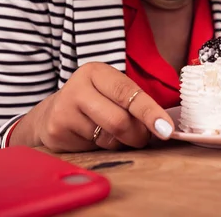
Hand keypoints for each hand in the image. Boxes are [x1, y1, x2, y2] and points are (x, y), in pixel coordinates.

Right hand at [10, 62, 174, 151]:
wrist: (54, 113)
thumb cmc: (95, 101)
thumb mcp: (113, 92)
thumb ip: (135, 103)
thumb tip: (162, 127)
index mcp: (96, 72)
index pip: (128, 93)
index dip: (150, 112)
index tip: (166, 129)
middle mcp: (77, 87)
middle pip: (119, 121)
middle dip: (138, 134)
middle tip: (142, 137)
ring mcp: (63, 110)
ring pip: (108, 138)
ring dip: (121, 143)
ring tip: (114, 134)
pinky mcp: (56, 132)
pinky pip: (93, 149)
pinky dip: (102, 148)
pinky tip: (93, 138)